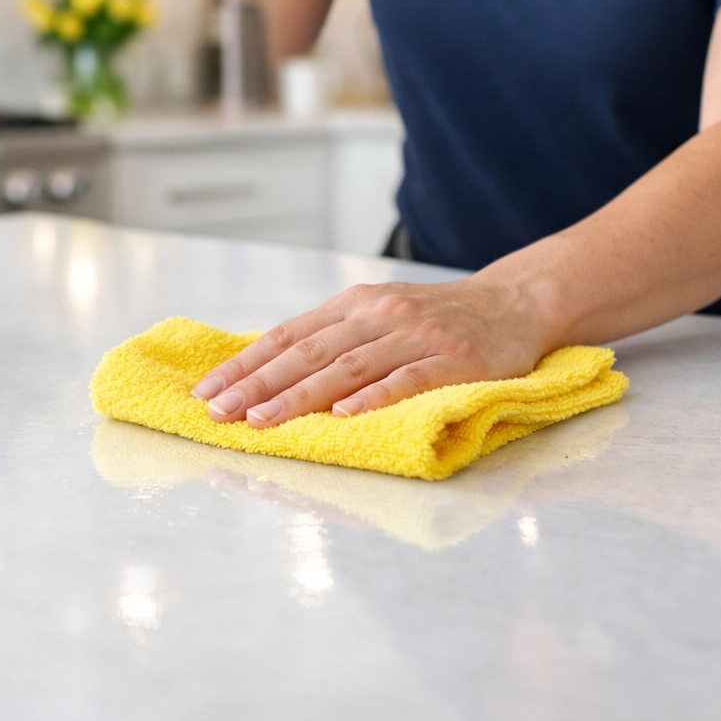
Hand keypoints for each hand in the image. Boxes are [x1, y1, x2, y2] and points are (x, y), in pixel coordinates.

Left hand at [191, 278, 554, 426]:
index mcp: (354, 305)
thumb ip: (331, 338)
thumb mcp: (378, 315)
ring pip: (348, 367)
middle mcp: (379, 315)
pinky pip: (408, 379)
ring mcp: (417, 335)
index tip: (206, 392)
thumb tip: (264, 369)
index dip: (244, 364)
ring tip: (262, 419)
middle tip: (218, 412)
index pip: (287, 336)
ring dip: (300, 395)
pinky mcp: (454, 359)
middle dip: (257, 384)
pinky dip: (374, 396)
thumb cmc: (436, 319)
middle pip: (308, 353)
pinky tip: (343, 414)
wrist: (514, 302)